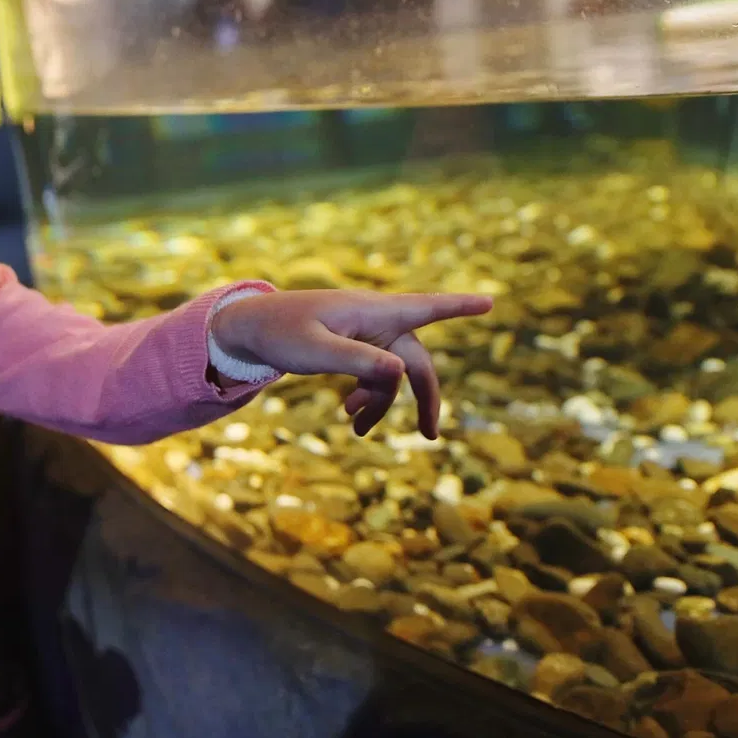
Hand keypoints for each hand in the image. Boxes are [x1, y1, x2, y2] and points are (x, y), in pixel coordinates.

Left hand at [210, 290, 492, 437]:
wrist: (246, 329)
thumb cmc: (279, 332)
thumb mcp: (315, 350)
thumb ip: (358, 361)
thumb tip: (400, 374)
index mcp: (371, 310)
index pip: (424, 307)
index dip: (459, 307)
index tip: (491, 302)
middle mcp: (374, 320)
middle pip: (415, 359)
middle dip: (425, 396)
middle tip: (430, 435)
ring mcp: (364, 335)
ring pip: (392, 376)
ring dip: (381, 404)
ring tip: (353, 426)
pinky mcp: (352, 349)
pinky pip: (374, 377)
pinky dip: (366, 398)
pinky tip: (348, 414)